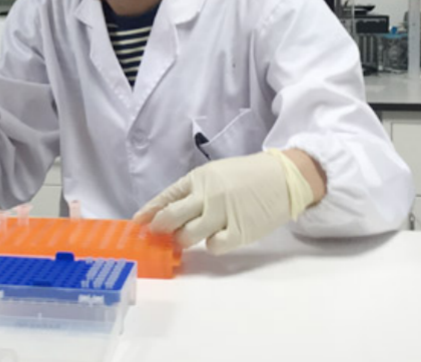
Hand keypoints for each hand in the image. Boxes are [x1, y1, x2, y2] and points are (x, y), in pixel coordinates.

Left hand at [133, 150, 315, 254]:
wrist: (283, 177)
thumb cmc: (246, 176)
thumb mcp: (215, 174)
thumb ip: (192, 192)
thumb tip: (165, 213)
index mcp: (199, 179)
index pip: (167, 197)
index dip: (150, 212)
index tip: (137, 223)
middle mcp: (207, 195)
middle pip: (171, 218)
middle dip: (161, 229)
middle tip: (160, 236)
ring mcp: (222, 214)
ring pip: (188, 237)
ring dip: (184, 240)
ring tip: (190, 236)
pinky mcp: (239, 232)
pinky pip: (214, 247)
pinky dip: (212, 244)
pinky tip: (219, 236)